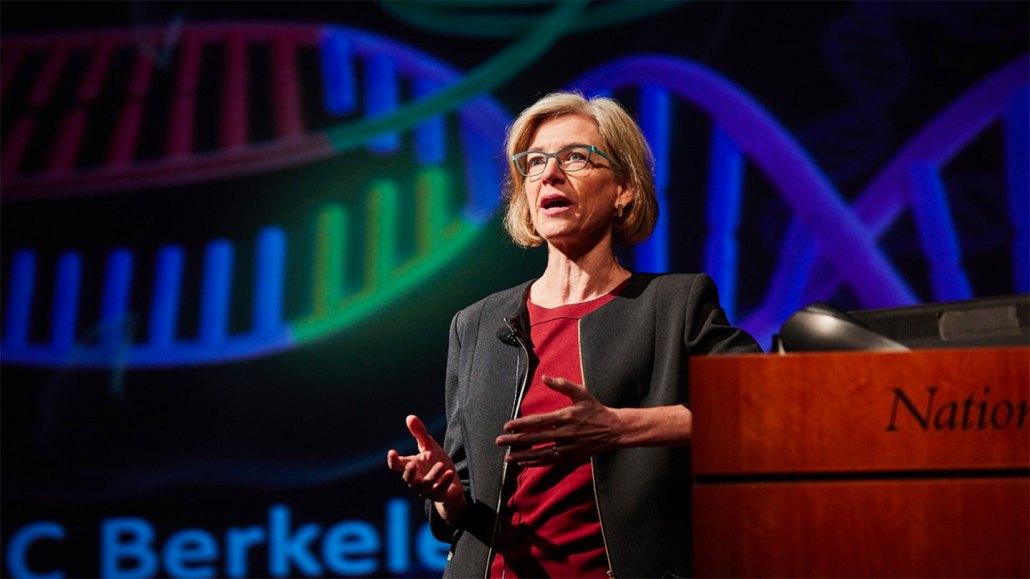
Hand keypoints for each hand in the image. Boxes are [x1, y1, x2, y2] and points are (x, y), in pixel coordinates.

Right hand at [386, 415, 465, 521]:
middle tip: (411, 464)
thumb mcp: (430, 447)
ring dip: (432, 475)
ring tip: (441, 465)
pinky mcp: (439, 494)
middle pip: (408, 479)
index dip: (393, 460)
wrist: (452, 483)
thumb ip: (420, 434)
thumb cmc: (437, 463)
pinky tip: (450, 473)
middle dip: (408, 472)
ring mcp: (427, 489)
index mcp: (411, 467)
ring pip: (424, 485)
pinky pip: (439, 490)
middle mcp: (416, 480)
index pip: (397, 465)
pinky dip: (444, 482)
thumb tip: (409, 417)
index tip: (392, 452)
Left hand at [494, 375, 623, 466]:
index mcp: (565, 416)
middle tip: (499, 441)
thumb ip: (562, 385)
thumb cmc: (595, 410)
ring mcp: (567, 447)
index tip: (507, 426)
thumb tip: (544, 377)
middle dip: (515, 441)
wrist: (614, 429)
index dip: (521, 424)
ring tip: (507, 457)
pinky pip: (550, 461)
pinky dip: (536, 463)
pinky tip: (524, 463)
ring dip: (523, 456)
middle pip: (535, 438)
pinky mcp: (571, 456)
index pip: (538, 421)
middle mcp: (565, 433)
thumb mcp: (581, 393)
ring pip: (541, 453)